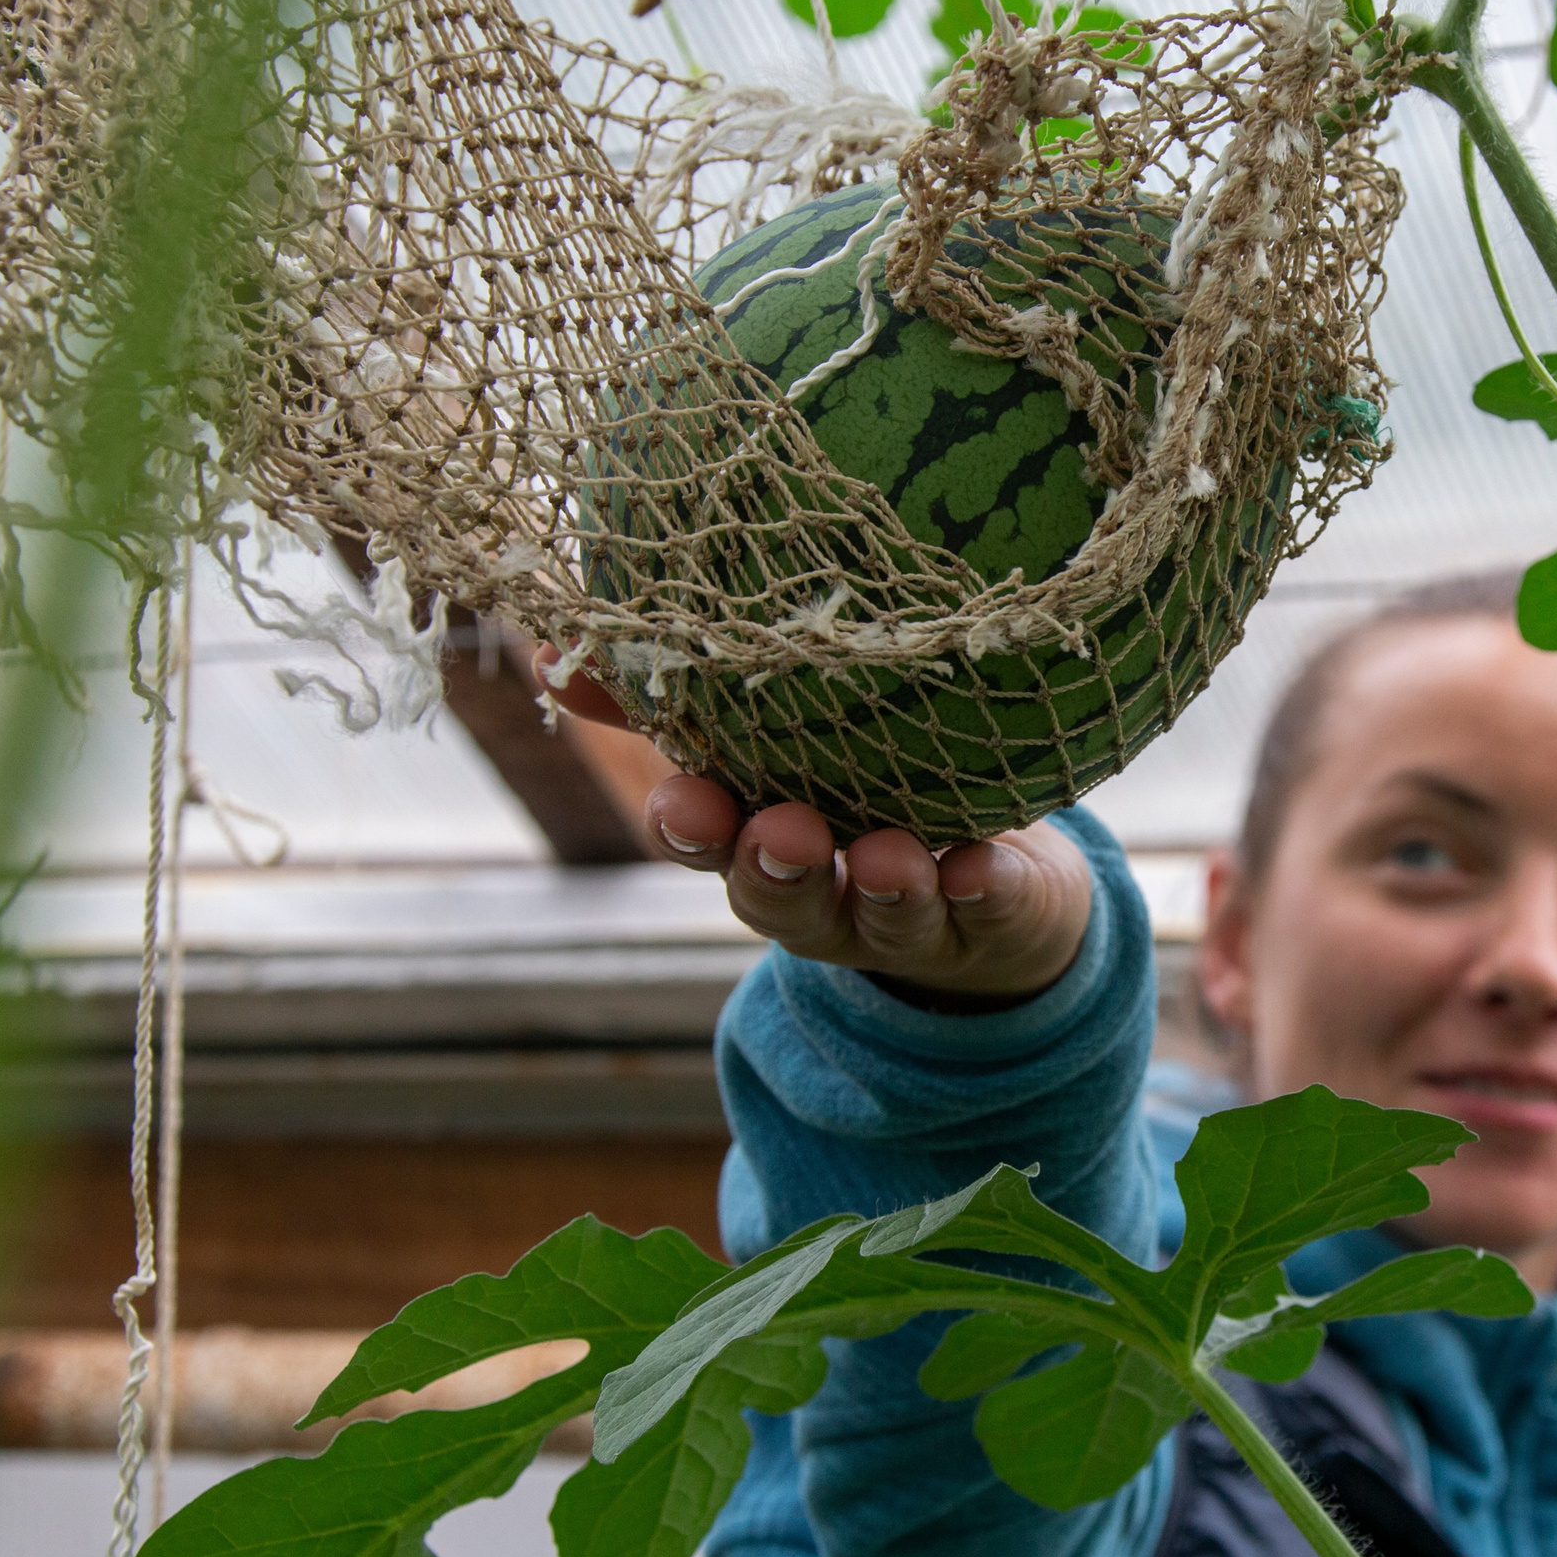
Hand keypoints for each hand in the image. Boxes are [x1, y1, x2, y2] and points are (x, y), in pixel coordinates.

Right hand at [535, 643, 1092, 998]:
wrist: (1000, 892)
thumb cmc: (864, 790)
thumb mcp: (773, 744)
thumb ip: (675, 697)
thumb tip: (556, 641)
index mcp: (759, 838)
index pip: (707, 841)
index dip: (691, 827)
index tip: (683, 797)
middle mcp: (826, 889)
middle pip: (785, 895)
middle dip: (777, 867)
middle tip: (780, 831)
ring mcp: (909, 913)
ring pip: (885, 912)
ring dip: (885, 886)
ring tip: (889, 856)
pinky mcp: (993, 915)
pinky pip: (989, 907)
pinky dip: (983, 889)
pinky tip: (981, 865)